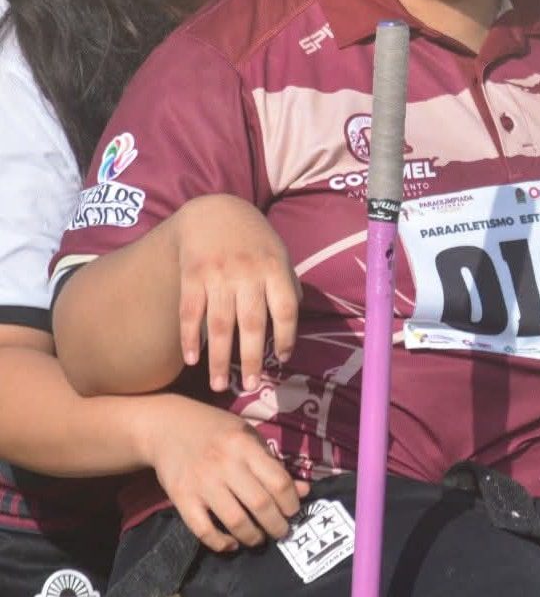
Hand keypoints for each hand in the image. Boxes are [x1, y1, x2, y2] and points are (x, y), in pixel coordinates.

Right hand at [141, 395, 309, 551]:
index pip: (278, 481)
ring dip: (252, 536)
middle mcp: (225, 464)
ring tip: (260, 538)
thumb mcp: (249, 436)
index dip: (291, 502)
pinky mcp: (181, 499)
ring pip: (234, 520)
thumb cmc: (216, 430)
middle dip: (276, 524)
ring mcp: (202, 483)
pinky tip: (232, 544)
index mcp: (245, 446)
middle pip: (260, 504)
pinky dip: (220, 542)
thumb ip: (274, 463)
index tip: (294, 511)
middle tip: (282, 531)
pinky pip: (203, 530)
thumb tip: (304, 491)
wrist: (167, 427)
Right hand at [174, 195, 299, 392]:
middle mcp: (249, 272)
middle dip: (251, 358)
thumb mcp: (278, 253)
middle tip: (250, 386)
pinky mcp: (192, 274)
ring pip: (219, 324)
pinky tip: (191, 360)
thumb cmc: (253, 239)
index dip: (286, 336)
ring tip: (218, 385)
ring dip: (218, 359)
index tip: (282, 360)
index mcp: (275, 267)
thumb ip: (286, 284)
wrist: (214, 210)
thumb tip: (292, 320)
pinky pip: (191, 312)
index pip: (286, 308)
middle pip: (252, 323)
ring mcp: (219, 274)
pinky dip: (190, 338)